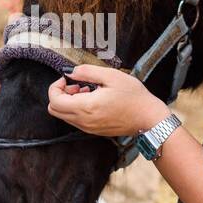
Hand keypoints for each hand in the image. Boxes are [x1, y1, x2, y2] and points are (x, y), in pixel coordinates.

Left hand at [45, 64, 169, 137]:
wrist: (148, 118)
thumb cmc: (133, 96)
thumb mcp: (111, 76)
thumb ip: (86, 72)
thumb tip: (69, 71)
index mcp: (86, 107)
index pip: (54, 100)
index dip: (55, 86)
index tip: (68, 78)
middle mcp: (84, 121)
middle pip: (54, 110)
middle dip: (59, 94)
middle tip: (76, 85)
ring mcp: (88, 128)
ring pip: (63, 116)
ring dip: (68, 102)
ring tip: (87, 91)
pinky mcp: (93, 131)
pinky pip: (75, 121)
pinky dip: (77, 109)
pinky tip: (93, 99)